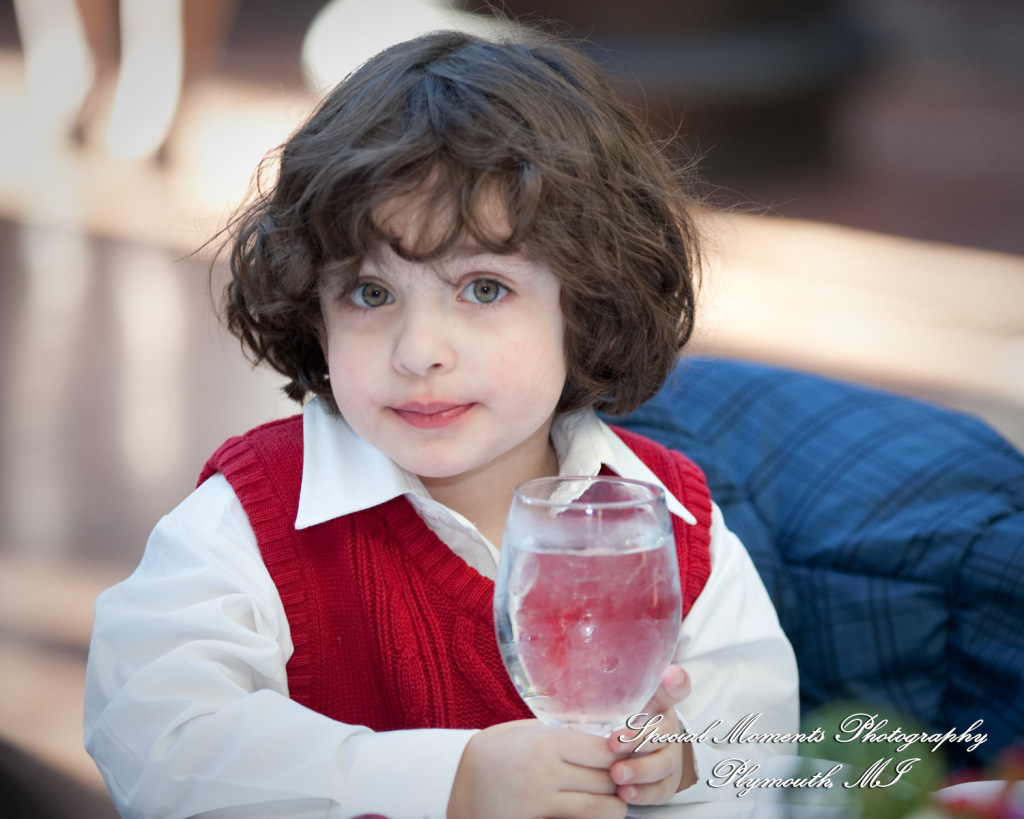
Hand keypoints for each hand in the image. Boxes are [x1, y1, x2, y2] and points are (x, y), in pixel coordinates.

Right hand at [447, 719, 627, 818]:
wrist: (451, 782)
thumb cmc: (490, 753)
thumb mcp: (524, 732)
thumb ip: (559, 735)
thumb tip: (598, 737)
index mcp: (547, 741)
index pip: (604, 751)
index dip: (623, 756)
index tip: (629, 757)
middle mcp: (547, 770)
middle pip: (607, 779)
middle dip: (622, 782)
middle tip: (628, 780)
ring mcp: (540, 799)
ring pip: (599, 807)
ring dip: (613, 806)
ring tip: (614, 801)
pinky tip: (591, 813)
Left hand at [607, 664, 696, 804]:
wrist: (642, 755)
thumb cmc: (626, 722)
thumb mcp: (621, 701)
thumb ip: (616, 685)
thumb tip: (598, 664)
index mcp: (659, 704)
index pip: (672, 689)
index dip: (674, 682)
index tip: (670, 674)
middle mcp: (669, 730)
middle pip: (664, 732)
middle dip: (640, 738)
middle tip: (613, 743)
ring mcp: (670, 758)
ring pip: (663, 764)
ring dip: (641, 770)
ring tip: (617, 775)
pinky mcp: (666, 783)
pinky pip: (660, 790)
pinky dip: (644, 794)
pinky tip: (626, 794)